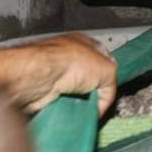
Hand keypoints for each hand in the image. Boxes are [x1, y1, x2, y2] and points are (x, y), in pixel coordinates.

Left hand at [0, 32, 117, 114]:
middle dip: (94, 92)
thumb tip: (104, 101)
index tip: (112, 88)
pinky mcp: (45, 92)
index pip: (104, 60)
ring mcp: (55, 74)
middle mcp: (68, 57)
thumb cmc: (67, 62)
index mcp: (84, 43)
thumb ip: (112, 85)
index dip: (110, 75)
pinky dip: (68, 109)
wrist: (39, 77)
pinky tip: (70, 109)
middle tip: (98, 101)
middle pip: (89, 79)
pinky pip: (62, 104)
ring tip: (83, 106)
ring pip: (76, 94)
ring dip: (80, 103)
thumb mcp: (108, 70)